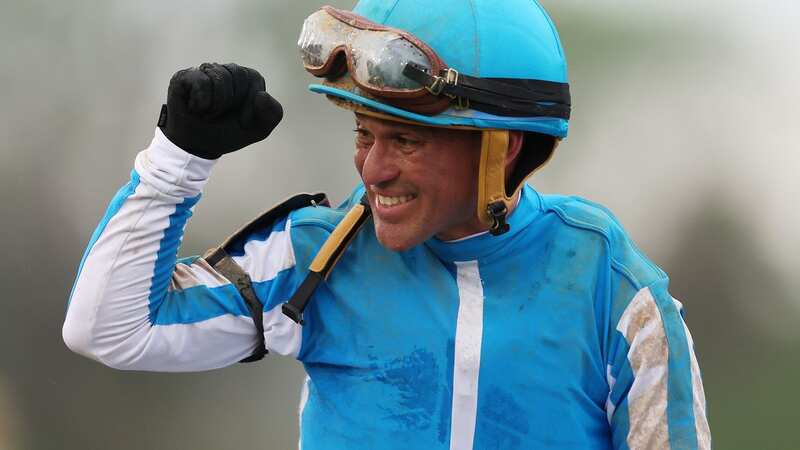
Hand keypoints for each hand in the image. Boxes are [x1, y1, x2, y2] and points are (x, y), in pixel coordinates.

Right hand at [157, 63, 282, 158]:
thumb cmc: (228, 133)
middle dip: (231, 103)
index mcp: (249, 78)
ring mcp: (205, 72)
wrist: (199, 147)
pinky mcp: (185, 76)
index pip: (254, 78)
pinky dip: (200, 102)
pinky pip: (200, 81)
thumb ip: (273, 114)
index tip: (242, 120)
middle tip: (222, 116)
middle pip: (236, 75)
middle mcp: (227, 70)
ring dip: (215, 105)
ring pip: (218, 77)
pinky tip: (196, 109)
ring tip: (209, 113)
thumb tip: (262, 95)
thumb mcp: (258, 129)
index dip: (249, 104)